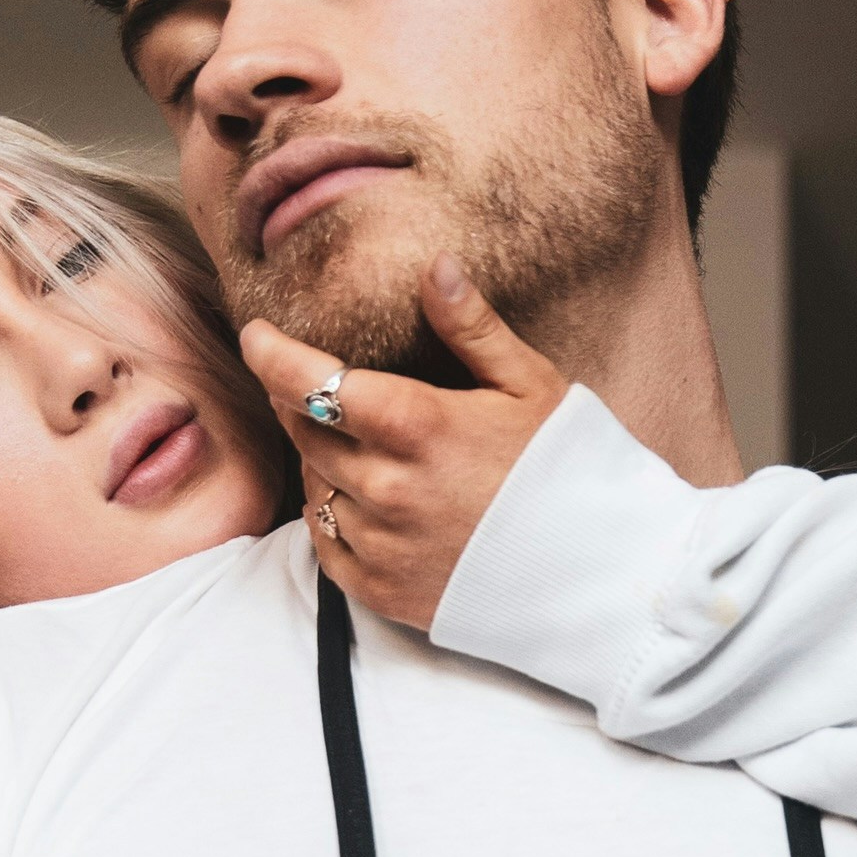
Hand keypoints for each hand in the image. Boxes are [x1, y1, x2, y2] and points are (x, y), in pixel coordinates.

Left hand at [242, 258, 568, 630]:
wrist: (600, 575)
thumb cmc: (569, 470)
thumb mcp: (531, 386)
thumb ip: (472, 327)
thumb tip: (435, 265)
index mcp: (418, 426)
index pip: (310, 380)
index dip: (271, 353)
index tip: (256, 334)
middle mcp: (386, 488)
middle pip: (305, 430)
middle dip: (299, 401)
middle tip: (319, 387)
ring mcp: (381, 544)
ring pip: (315, 486)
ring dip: (324, 460)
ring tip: (365, 449)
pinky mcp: (382, 590)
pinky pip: (325, 543)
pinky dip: (331, 516)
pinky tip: (362, 501)